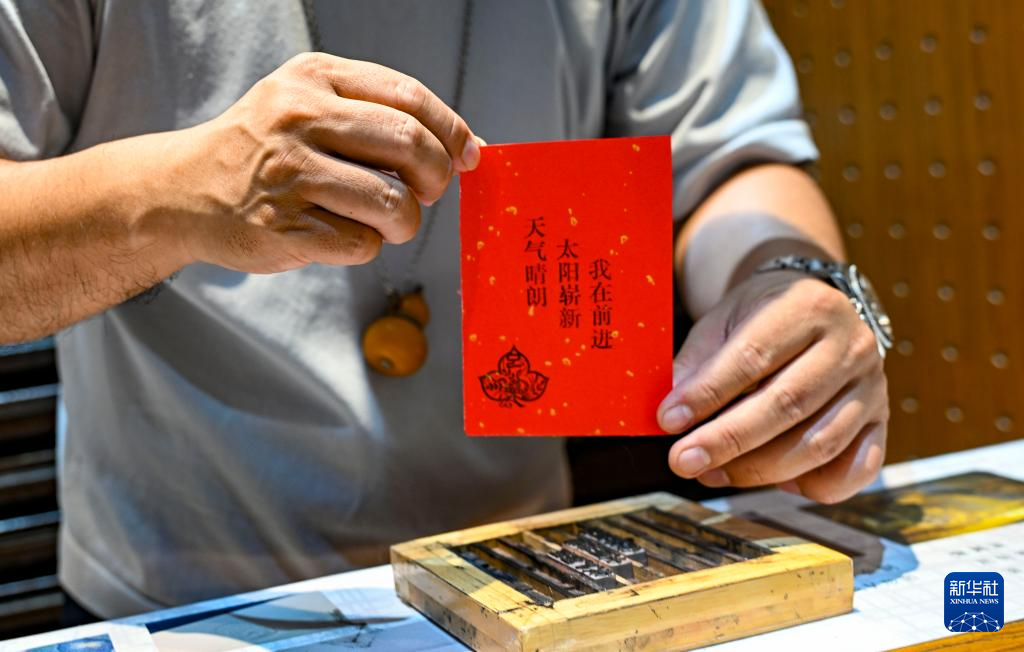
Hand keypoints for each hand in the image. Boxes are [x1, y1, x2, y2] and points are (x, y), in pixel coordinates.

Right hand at [172, 52, 479, 272]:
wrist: (183, 190)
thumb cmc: (266, 149)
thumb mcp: (308, 105)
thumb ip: (379, 116)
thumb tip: (469, 149)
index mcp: (314, 79)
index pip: (409, 97)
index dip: (452, 131)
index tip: (469, 156)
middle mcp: (299, 119)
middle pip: (410, 145)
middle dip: (436, 177)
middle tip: (428, 192)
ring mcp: (289, 175)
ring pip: (394, 205)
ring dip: (406, 223)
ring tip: (387, 222)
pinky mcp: (284, 227)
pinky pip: (362, 244)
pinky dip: (366, 246)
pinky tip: (341, 233)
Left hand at [657, 270, 888, 502]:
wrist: (815, 308)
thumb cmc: (761, 318)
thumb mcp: (723, 321)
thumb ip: (697, 364)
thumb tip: (669, 417)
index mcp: (807, 307)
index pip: (754, 356)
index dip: (708, 393)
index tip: (668, 421)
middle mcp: (850, 345)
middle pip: (788, 403)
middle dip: (728, 440)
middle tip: (682, 461)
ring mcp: (873, 386)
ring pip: (820, 443)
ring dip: (759, 470)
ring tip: (710, 473)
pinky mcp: (883, 421)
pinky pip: (859, 468)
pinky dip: (817, 486)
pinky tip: (778, 483)